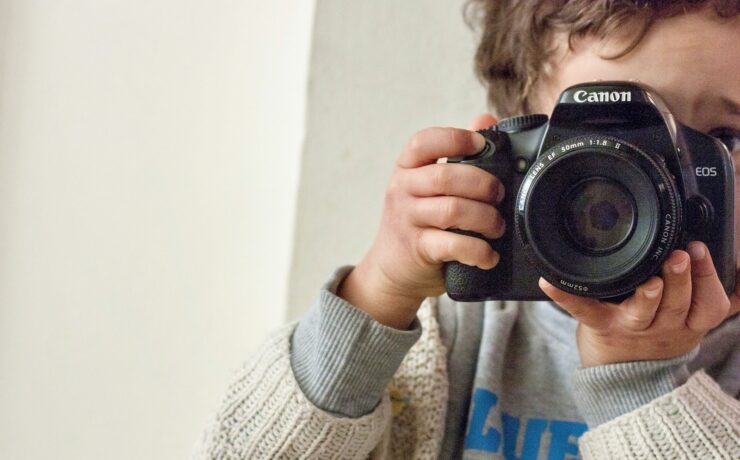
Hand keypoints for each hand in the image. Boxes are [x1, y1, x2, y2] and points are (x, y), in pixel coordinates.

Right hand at [338, 114, 500, 328]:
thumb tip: (485, 119)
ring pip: (452, 210)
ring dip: (485, 218)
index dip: (455, 139)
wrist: (392, 269)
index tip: (481, 145)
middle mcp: (402, 190)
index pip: (423, 142)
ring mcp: (407, 220)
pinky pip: (453, 245)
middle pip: (445, 176)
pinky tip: (489, 255)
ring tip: (498, 226)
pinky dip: (478, 251)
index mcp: (407, 168)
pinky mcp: (417, 249)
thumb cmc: (419, 221)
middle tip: (499, 195)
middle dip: (482, 184)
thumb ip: (457, 153)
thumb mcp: (429, 185)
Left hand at [539, 241, 739, 366]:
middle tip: (680, 256)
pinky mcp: (599, 327)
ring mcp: (630, 327)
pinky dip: (565, 296)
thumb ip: (709, 294)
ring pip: (644, 312)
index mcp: (689, 320)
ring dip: (647, 295)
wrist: (625, 375)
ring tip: (648, 281)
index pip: (710, 303)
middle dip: (681, 279)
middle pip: (678, 304)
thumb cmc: (658, 332)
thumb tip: (738, 264)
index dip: (708, 278)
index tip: (700, 249)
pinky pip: (582, 310)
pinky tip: (551, 283)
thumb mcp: (694, 319)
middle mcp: (664, 326)